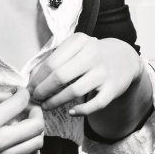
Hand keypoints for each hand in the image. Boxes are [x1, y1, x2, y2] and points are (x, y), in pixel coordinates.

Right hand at [0, 88, 46, 153]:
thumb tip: (11, 95)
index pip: (21, 103)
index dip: (24, 94)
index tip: (20, 93)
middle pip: (36, 126)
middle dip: (37, 112)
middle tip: (29, 109)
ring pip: (36, 144)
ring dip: (37, 131)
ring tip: (27, 126)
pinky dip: (33, 153)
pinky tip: (27, 146)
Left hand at [27, 32, 143, 116]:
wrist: (125, 59)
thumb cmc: (92, 55)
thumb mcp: (76, 47)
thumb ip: (56, 58)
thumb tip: (33, 80)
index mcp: (80, 41)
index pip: (51, 63)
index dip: (37, 79)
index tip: (29, 88)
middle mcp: (93, 55)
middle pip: (60, 76)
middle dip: (43, 90)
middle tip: (36, 98)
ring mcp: (104, 72)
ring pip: (74, 91)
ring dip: (56, 101)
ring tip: (47, 106)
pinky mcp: (113, 89)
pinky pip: (95, 104)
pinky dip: (81, 110)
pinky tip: (71, 112)